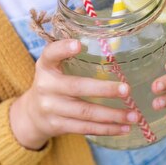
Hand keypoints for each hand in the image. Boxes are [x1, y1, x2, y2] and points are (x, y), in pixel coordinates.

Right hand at [9, 39, 137, 149]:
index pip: (51, 54)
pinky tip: (124, 128)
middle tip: (127, 90)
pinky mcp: (58, 125)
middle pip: (77, 87)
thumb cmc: (53, 82)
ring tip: (134, 115)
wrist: (32, 113)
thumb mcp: (53, 65)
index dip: (63, 49)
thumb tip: (105, 35)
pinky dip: (107, 129)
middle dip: (104, 89)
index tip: (79, 45)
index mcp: (45, 66)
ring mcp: (51, 108)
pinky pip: (85, 128)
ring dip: (112, 115)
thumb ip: (70, 54)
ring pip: (85, 112)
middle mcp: (46, 86)